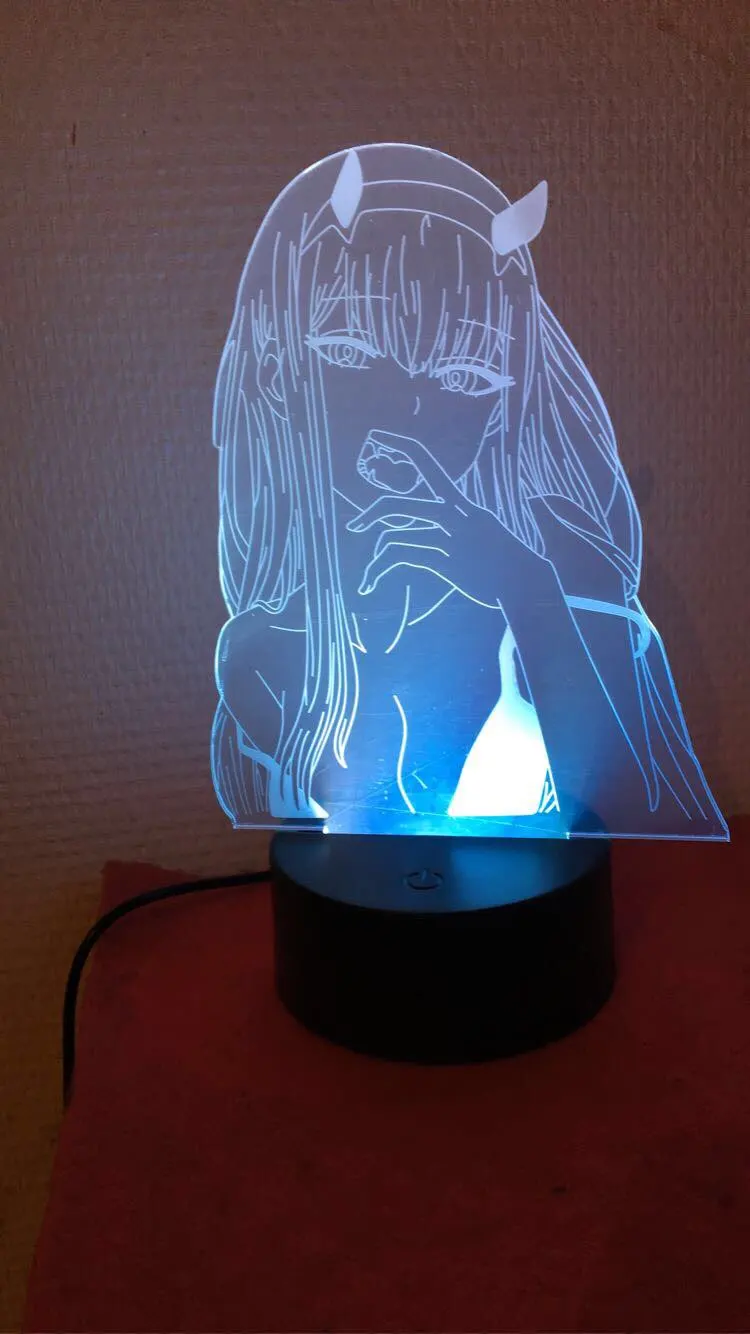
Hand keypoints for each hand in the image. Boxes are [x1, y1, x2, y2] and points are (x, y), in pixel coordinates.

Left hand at [346, 437, 536, 609]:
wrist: (529, 583)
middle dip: (370, 514)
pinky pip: (403, 559)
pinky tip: (372, 584)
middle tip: (353, 528)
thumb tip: (426, 524)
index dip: (399, 445)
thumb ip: (457, 520)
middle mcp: (455, 514)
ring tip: (367, 577)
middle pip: (398, 504)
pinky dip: (379, 571)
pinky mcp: (448, 563)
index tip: (376, 437)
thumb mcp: (483, 528)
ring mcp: (451, 539)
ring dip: (373, 560)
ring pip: (394, 536)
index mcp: (462, 502)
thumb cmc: (506, 559)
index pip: (426, 462)